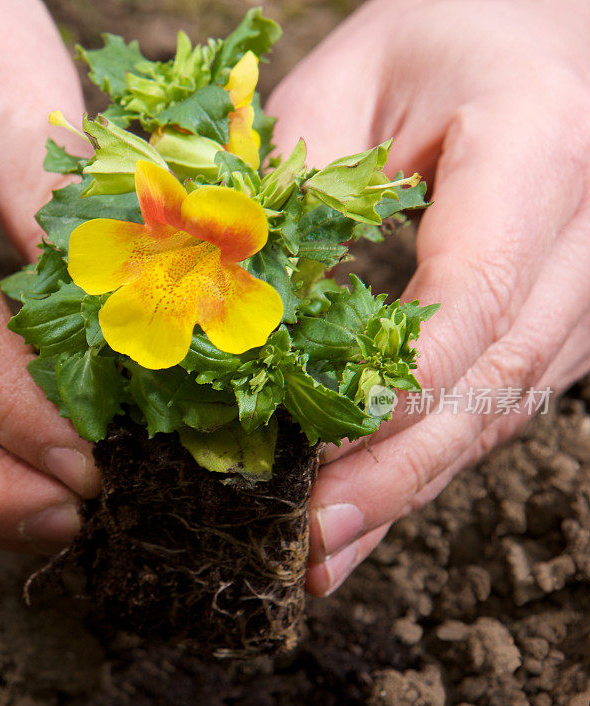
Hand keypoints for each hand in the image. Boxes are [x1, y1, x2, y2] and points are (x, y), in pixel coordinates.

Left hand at [266, 0, 589, 594]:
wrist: (543, 35)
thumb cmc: (444, 37)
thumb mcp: (351, 77)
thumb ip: (299, 186)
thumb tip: (254, 313)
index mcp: (541, 146)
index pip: (476, 296)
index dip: (398, 392)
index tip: (320, 461)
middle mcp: (589, 232)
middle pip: (497, 380)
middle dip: (399, 472)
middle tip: (314, 543)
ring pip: (505, 408)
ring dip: (412, 485)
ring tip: (329, 549)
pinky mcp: (564, 317)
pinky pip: (502, 399)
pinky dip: (433, 456)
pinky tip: (376, 500)